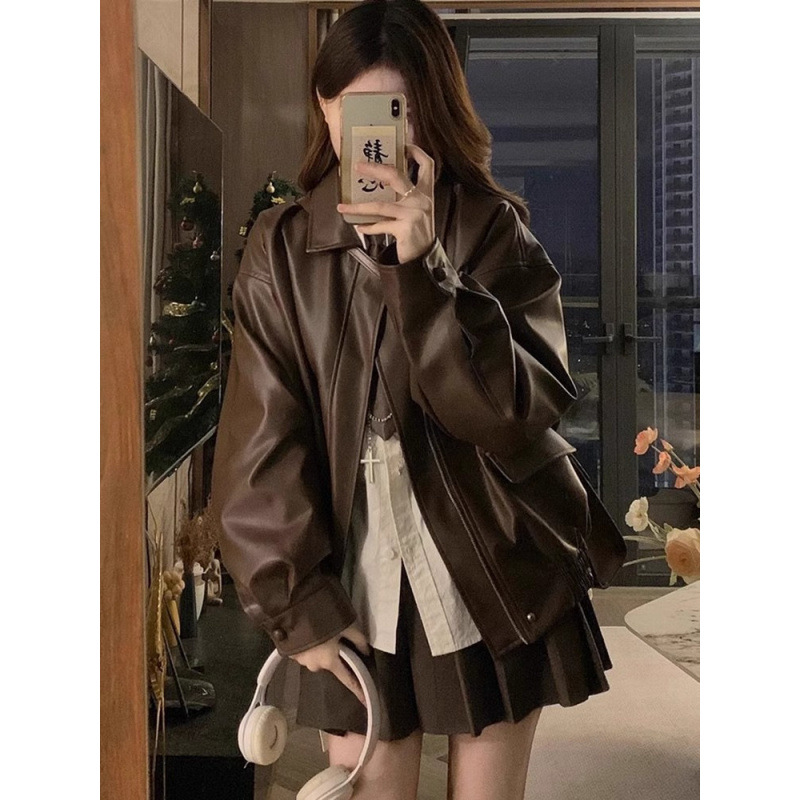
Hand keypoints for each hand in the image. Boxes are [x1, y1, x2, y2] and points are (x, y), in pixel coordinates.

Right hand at [288, 623, 371, 706]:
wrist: (293, 610)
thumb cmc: (323, 618)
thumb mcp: (347, 626)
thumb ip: (358, 640)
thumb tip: (366, 652)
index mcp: (330, 662)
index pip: (347, 679)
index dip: (356, 689)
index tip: (364, 702)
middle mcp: (315, 665)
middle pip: (331, 664)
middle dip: (334, 654)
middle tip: (336, 638)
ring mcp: (300, 660)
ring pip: (317, 657)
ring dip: (321, 649)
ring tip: (321, 632)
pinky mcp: (291, 652)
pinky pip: (306, 652)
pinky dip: (310, 646)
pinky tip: (309, 633)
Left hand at [336, 143, 435, 263]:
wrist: (424, 259)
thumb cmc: (416, 233)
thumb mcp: (417, 212)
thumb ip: (405, 198)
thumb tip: (378, 185)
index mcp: (426, 193)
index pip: (427, 165)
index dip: (416, 152)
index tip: (403, 145)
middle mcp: (421, 200)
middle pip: (395, 175)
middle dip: (374, 168)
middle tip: (358, 166)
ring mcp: (413, 214)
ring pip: (380, 205)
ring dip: (358, 206)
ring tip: (343, 206)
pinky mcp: (405, 228)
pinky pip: (380, 225)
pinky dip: (368, 227)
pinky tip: (359, 227)